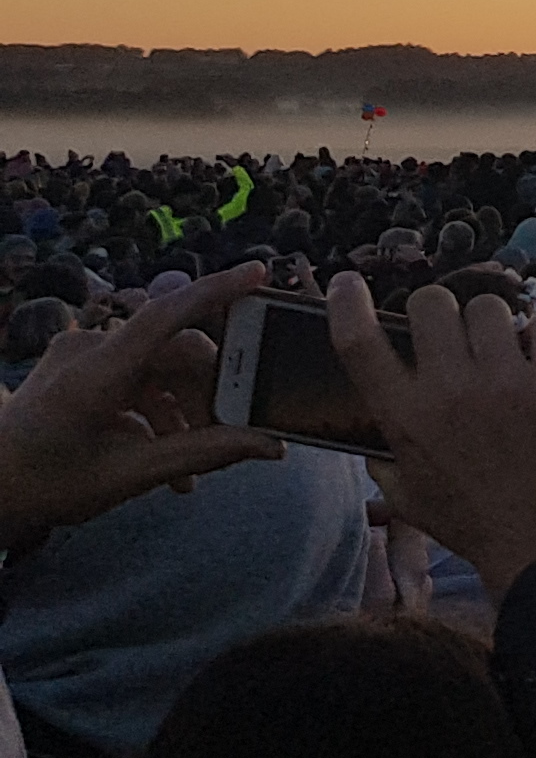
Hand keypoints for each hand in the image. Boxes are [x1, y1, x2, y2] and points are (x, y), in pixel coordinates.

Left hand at [0, 262, 284, 552]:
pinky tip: (166, 452)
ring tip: (192, 463)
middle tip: (234, 432)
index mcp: (93, 374)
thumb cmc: (44, 484)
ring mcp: (82, 354)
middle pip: (175, 351)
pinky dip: (160, 408)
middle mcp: (88, 350)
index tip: (258, 273)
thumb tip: (268, 444)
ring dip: (185, 409)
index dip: (215, 291)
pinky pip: (139, 374)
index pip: (163, 316)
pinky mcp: (82, 364)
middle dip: (211, 391)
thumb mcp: (129, 476)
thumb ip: (203, 454)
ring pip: (161, 366)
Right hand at [330, 272, 535, 598]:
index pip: (358, 343)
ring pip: (489, 306)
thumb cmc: (472, 520)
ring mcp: (507, 382)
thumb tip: (370, 426)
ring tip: (501, 355)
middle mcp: (450, 391)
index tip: (348, 283)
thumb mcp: (407, 495)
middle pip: (430, 303)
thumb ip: (383, 454)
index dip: (347, 303)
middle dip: (438, 313)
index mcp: (404, 417)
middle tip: (452, 336)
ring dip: (492, 324)